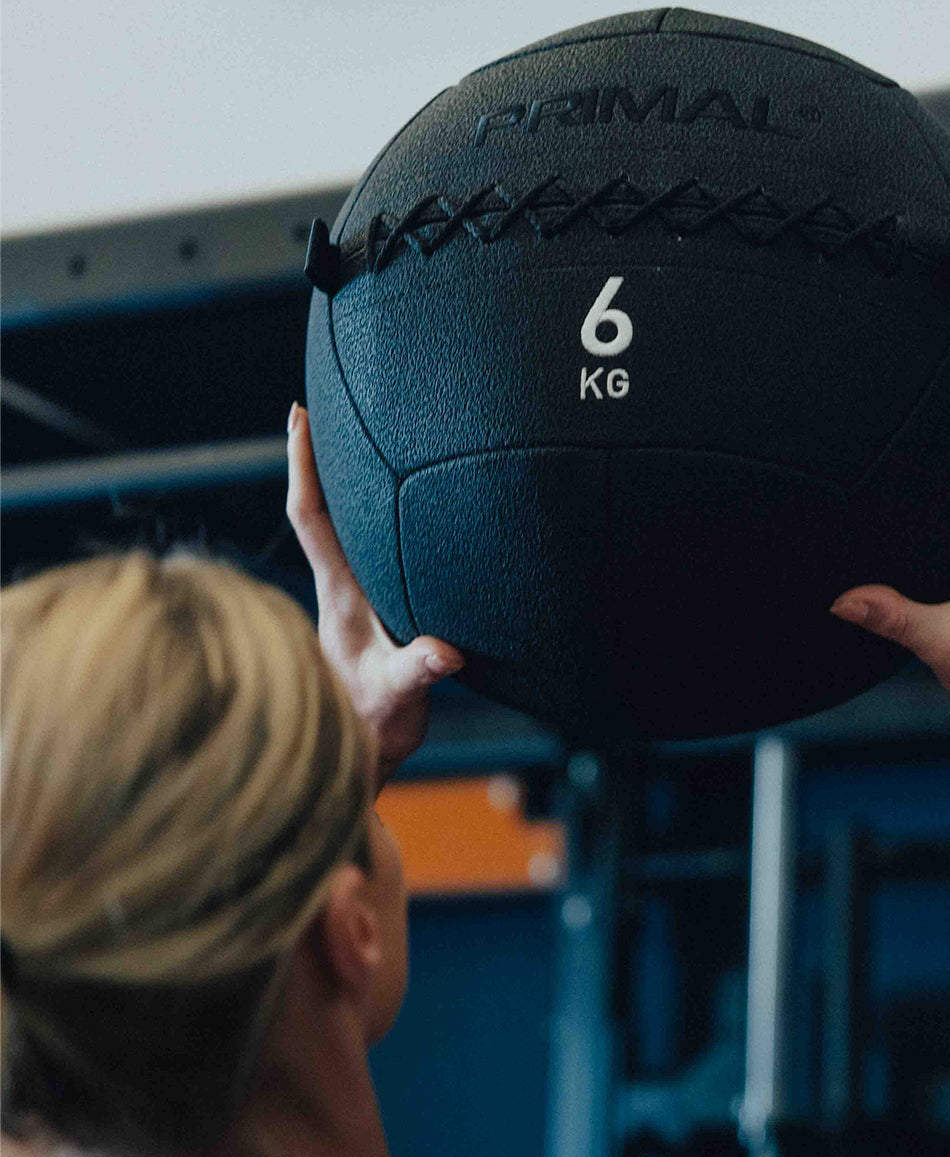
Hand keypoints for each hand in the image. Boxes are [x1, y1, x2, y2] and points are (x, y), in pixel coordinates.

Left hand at [285, 402, 463, 788]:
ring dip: (337, 485)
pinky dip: (361, 519)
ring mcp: (350, 599)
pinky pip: (358, 551)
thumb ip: (418, 670)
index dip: (304, 465)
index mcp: (342, 594)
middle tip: (318, 403)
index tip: (299, 416)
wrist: (356, 754)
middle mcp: (340, 587)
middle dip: (315, 456)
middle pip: (318, 508)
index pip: (313, 516)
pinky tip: (383, 509)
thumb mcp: (400, 696)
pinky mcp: (366, 612)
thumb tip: (444, 651)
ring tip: (348, 439)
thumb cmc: (371, 723)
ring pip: (337, 529)